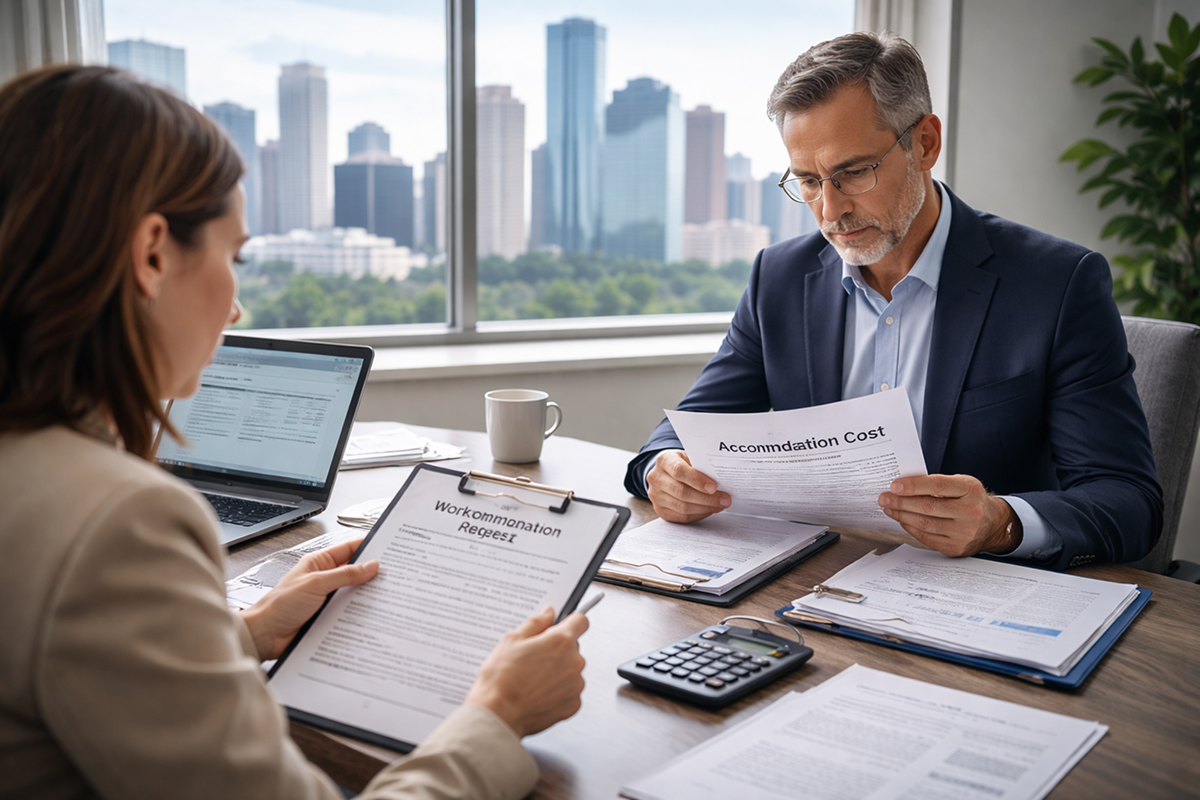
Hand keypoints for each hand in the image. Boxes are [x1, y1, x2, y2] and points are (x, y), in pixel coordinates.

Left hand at [240, 538, 378, 660]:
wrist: (264, 636)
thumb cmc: (279, 606)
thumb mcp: (315, 583)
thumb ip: (344, 574)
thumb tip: (370, 566)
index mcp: (319, 563)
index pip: (349, 549)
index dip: (368, 547)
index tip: (388, 549)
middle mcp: (324, 580)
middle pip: (355, 572)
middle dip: (371, 574)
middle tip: (391, 576)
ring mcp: (327, 599)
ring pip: (354, 594)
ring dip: (365, 597)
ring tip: (383, 597)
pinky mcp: (329, 618)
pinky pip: (349, 613)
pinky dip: (359, 614)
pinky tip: (369, 616)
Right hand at [464, 606, 587, 737]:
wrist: (498, 714)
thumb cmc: (501, 679)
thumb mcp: (512, 640)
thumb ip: (535, 623)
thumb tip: (548, 613)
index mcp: (561, 641)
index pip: (581, 621)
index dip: (570, 621)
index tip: (563, 625)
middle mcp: (574, 662)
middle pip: (573, 648)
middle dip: (557, 650)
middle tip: (534, 658)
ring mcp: (575, 685)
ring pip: (571, 670)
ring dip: (558, 672)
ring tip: (532, 679)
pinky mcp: (572, 705)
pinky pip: (569, 691)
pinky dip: (557, 691)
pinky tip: (538, 693)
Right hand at [647, 449, 730, 522]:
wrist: (666, 473)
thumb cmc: (682, 464)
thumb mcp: (689, 457)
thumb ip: (701, 466)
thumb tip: (721, 480)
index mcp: (664, 460)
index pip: (679, 471)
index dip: (697, 480)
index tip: (714, 487)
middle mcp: (656, 478)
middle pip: (682, 492)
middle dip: (707, 498)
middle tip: (724, 500)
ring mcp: (656, 496)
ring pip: (683, 507)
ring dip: (705, 508)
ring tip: (719, 505)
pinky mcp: (660, 510)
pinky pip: (682, 517)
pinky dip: (698, 515)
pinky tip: (709, 510)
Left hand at [878, 474, 1021, 557]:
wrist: (993, 524)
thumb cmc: (971, 500)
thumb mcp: (962, 484)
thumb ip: (937, 484)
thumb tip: (903, 486)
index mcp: (970, 490)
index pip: (937, 486)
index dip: (913, 486)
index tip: (894, 486)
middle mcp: (970, 512)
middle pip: (928, 507)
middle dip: (901, 502)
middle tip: (884, 498)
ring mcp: (964, 532)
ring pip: (924, 523)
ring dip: (902, 515)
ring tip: (889, 508)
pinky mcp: (956, 548)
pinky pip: (926, 537)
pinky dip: (910, 528)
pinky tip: (902, 520)